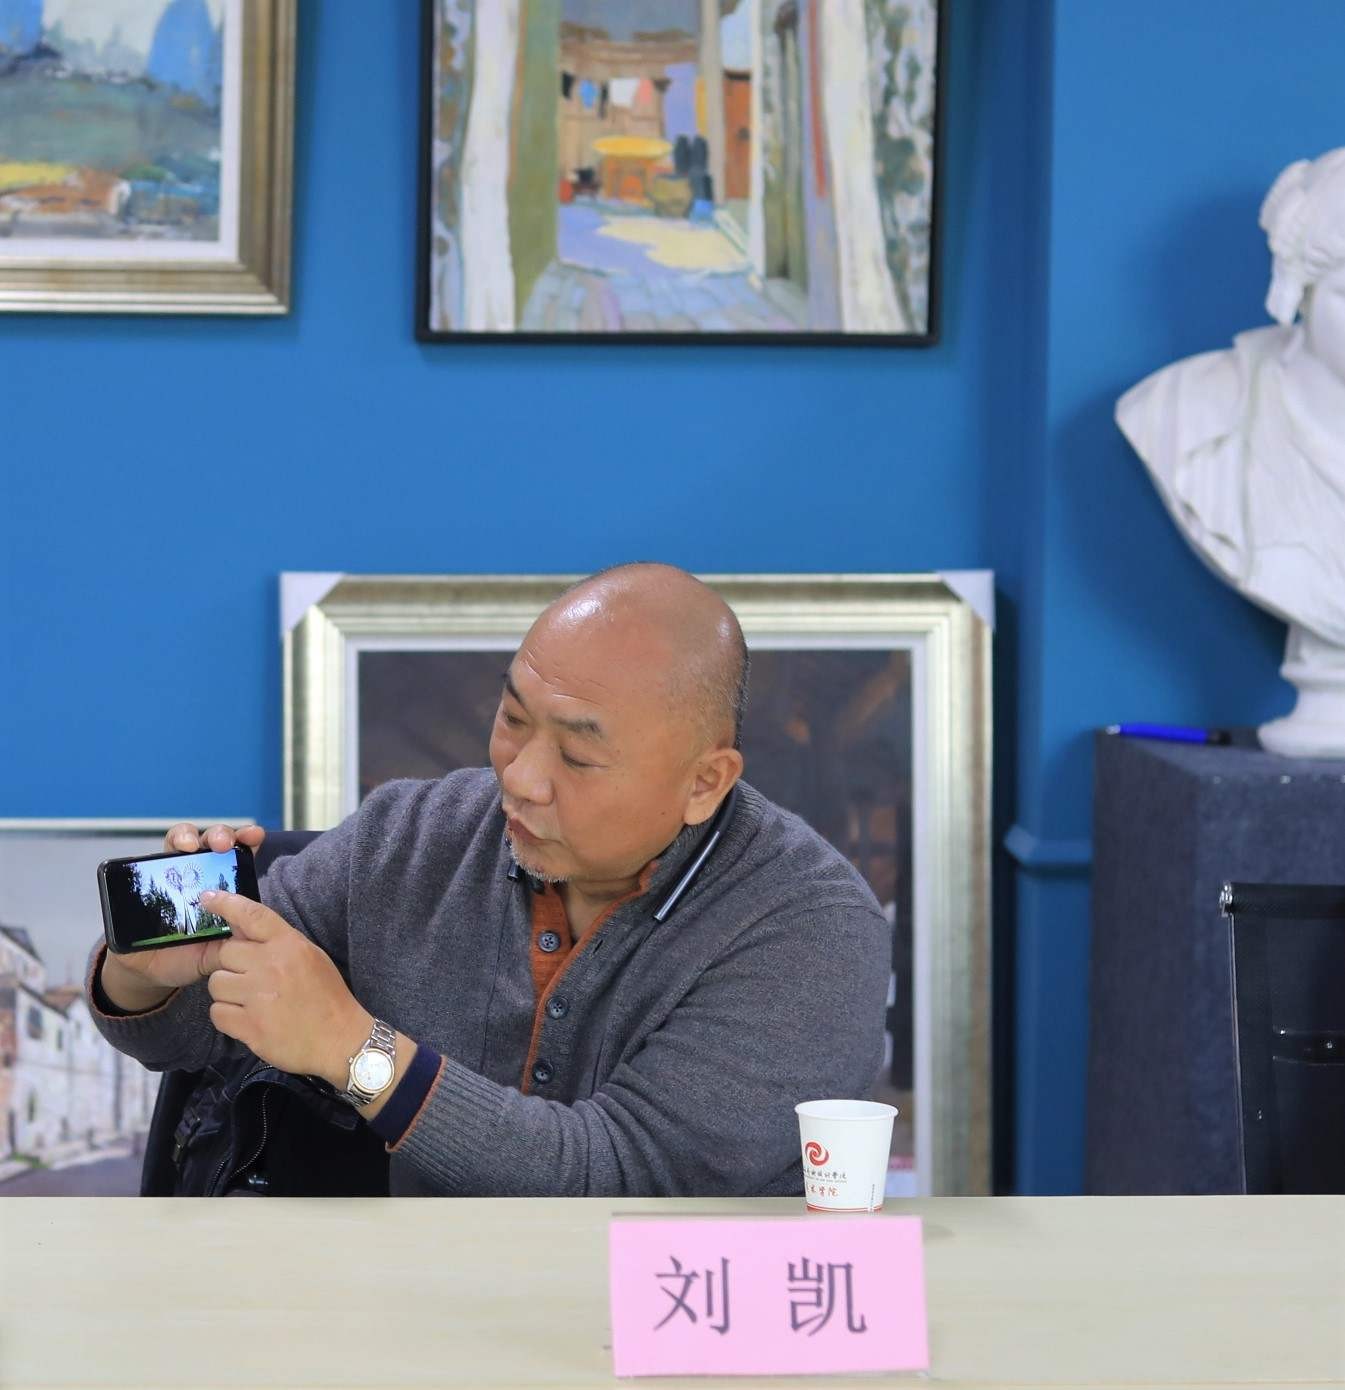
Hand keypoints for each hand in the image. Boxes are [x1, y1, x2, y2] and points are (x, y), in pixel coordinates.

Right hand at [98, 822, 267, 1006]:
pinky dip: (156, 855)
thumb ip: (232, 944)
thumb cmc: (188, 956)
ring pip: (181, 839)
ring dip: (188, 836)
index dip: (247, 839)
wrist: (147, 969)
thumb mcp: (215, 953)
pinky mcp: (147, 879)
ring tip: (190, 845)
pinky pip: (149, 860)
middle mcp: (200, 872)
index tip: (255, 835)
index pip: (239, 855)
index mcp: (224, 885)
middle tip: (223, 844)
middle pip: (212, 840)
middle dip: (220, 835)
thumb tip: (251, 936)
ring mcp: (172, 872)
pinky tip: (165, 856)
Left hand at [197, 890, 369, 1087]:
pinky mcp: (250, 1026)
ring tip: (250, 1002)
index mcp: (289, 945)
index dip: (225, 904)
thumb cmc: (327, 997)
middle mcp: (271, 966)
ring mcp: (259, 997)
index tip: (206, 898)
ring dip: (228, 993)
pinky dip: (227, 1017)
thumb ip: (277, 942)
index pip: (252, 916)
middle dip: (232, 966)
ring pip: (216, 984)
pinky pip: (217, 1013)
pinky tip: (247, 1020)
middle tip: (250, 980)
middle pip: (225, 953)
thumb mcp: (311, 957)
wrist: (340, 1041)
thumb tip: (240, 927)